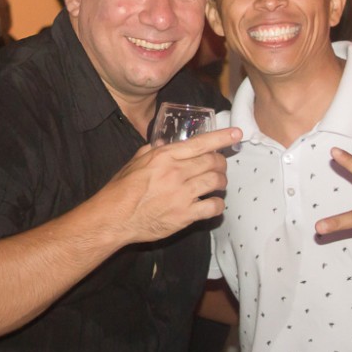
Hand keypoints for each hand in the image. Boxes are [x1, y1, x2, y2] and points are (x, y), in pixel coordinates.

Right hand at [101, 127, 241, 244]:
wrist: (114, 218)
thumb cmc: (121, 189)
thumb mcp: (135, 162)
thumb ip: (152, 150)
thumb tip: (163, 143)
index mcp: (165, 156)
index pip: (200, 143)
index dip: (222, 138)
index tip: (237, 134)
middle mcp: (176, 173)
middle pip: (212, 162)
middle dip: (220, 162)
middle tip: (219, 166)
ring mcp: (182, 195)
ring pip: (216, 182)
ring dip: (221, 182)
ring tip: (217, 183)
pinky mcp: (185, 215)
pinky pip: (213, 207)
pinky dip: (218, 204)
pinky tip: (213, 203)